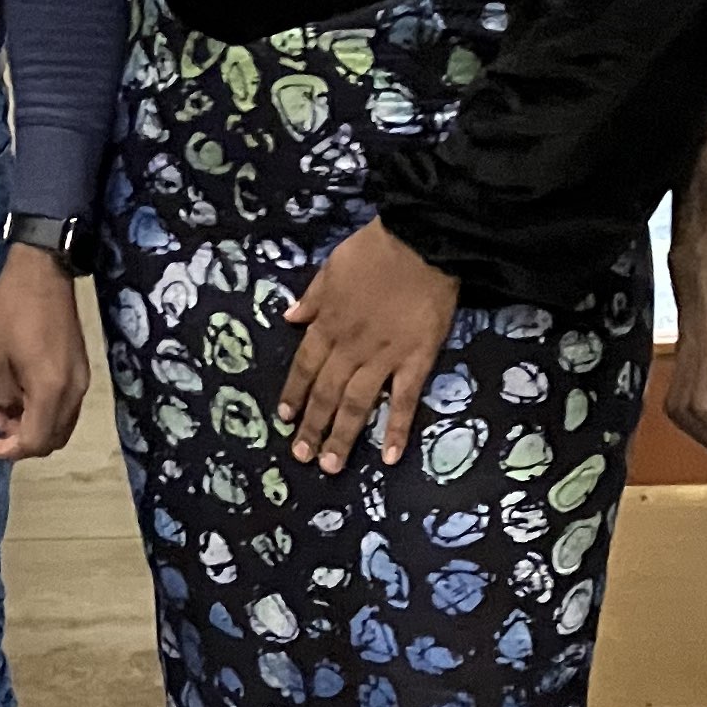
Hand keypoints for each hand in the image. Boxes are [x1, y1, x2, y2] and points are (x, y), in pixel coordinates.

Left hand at [0, 242, 88, 461]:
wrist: (43, 272)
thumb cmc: (11, 310)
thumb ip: (3, 394)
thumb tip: (11, 413)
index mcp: (50, 390)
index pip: (36, 442)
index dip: (8, 451)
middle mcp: (74, 391)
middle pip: (53, 440)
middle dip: (21, 439)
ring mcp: (81, 380)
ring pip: (61, 424)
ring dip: (33, 425)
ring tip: (3, 402)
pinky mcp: (81, 368)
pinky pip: (66, 406)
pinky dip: (44, 411)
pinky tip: (22, 390)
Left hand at [279, 220, 459, 472]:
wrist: (422, 241)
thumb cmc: (376, 249)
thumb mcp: (332, 267)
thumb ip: (313, 298)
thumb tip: (290, 318)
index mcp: (329, 323)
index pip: (305, 366)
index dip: (294, 393)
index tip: (285, 418)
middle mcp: (351, 346)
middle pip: (326, 392)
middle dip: (312, 426)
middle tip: (302, 456)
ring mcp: (384, 356)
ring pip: (356, 403)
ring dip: (342, 436)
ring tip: (331, 465)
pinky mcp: (416, 360)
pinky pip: (403, 400)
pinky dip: (395, 429)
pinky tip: (388, 456)